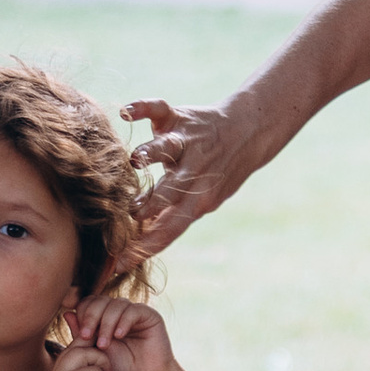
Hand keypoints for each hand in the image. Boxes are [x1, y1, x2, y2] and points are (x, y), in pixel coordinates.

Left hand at [71, 293, 175, 370]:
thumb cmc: (118, 370)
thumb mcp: (93, 352)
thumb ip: (80, 334)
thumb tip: (67, 313)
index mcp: (103, 317)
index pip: (89, 303)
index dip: (82, 314)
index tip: (81, 336)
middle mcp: (118, 311)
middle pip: (100, 300)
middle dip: (90, 317)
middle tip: (87, 337)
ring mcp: (133, 312)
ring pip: (115, 304)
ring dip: (106, 324)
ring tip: (104, 345)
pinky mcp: (149, 315)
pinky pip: (133, 310)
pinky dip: (123, 322)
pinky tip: (119, 336)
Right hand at [124, 93, 264, 254]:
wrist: (248, 132)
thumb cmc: (217, 174)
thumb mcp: (203, 201)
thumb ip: (172, 217)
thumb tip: (138, 242)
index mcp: (197, 200)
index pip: (171, 229)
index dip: (147, 246)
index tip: (120, 262)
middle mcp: (193, 171)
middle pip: (170, 191)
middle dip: (150, 202)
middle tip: (129, 212)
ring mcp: (186, 143)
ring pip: (168, 149)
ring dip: (151, 154)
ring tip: (135, 160)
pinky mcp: (179, 117)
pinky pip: (159, 109)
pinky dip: (143, 108)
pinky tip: (126, 112)